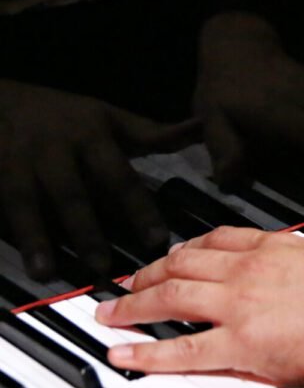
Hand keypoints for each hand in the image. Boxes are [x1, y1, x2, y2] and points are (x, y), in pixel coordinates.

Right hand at [0, 81, 197, 278]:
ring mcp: (14, 162)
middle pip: (71, 194)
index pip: (120, 177)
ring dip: (35, 237)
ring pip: (25, 202)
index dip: (138, 209)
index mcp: (90, 136)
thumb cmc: (62, 114)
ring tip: (45, 272)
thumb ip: (151, 134)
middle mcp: (53, 150)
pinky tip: (14, 260)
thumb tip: (199, 128)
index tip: (157, 240)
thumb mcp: (107, 117)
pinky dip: (6, 232)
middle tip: (102, 266)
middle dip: (85, 230)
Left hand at [97, 195, 303, 387]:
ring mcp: (239, 308)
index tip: (179, 252)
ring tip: (112, 312)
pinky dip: (146, 351)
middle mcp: (249, 273)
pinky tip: (123, 353)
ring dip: (136, 304)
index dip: (193, 246)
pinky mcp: (237, 346)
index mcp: (278, 249)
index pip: (223, 240)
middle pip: (185, 265)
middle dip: (151, 272)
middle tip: (131, 281)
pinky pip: (181, 348)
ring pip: (172, 299)